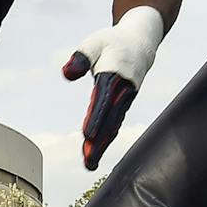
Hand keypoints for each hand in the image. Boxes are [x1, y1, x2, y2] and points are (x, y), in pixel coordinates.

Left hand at [62, 6, 164, 170]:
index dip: (96, 117)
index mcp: (113, 73)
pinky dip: (107, 137)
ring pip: (114, 124)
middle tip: (88, 161)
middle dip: (100, 140)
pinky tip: (97, 152)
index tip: (87, 134)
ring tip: (90, 164)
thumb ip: (80, 58)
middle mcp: (122, 89)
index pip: (103, 99)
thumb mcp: (93, 42)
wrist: (140, 42)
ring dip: (102, 144)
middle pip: (110, 118)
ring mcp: (126, 98)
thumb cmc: (111, 42)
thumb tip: (66, 73)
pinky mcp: (125, 103)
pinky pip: (116, 123)